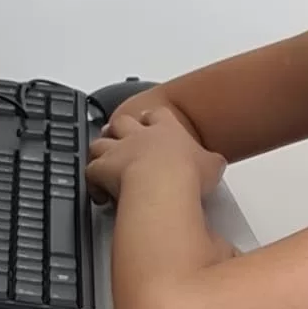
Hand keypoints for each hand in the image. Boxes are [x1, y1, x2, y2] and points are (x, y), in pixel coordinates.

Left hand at [87, 96, 223, 200]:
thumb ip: (211, 161)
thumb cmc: (186, 173)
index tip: (153, 122)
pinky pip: (91, 170)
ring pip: (101, 142)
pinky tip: (99, 192)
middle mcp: (139, 135)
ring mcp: (118, 150)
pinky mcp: (103, 169)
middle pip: (123, 122)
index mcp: (167, 129)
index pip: (158, 115)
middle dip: (121, 128)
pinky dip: (92, 180)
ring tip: (104, 160)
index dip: (154, 119)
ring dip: (102, 150)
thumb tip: (216, 165)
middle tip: (122, 136)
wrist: (162, 184)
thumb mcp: (212, 165)